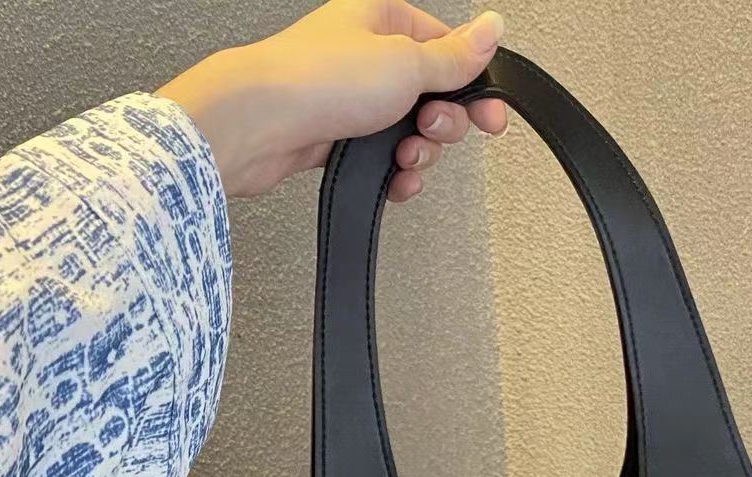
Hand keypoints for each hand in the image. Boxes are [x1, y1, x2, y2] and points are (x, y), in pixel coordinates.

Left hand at [154, 0, 507, 200]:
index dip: (473, 85)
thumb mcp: (406, 62)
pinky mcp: (338, 141)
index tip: (489, 116)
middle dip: (441, 125)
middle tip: (429, 127)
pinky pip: (382, 162)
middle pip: (433, 97)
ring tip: (404, 157)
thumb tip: (491, 30)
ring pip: (409, 135)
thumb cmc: (317, 80)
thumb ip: (454, 57)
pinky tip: (394, 181)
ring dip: (418, 154)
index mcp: (385, 20)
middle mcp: (368, 57)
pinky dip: (394, 176)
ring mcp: (353, 102)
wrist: (260, 126)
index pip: (448, 50)